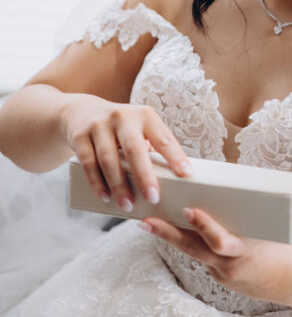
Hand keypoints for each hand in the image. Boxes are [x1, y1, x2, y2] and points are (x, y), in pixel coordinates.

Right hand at [60, 93, 191, 210]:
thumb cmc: (119, 128)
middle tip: (154, 198)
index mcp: (144, 115)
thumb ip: (149, 148)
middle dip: (145, 175)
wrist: (81, 111)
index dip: (175, 156)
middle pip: (135, 149)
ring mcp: (99, 125)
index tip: (186, 175)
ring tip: (128, 205)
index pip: (163, 138)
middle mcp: (122, 117)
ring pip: (110, 159)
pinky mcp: (80, 135)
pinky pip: (89, 163)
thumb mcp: (137, 128)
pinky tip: (105, 197)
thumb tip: (168, 181)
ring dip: (119, 186)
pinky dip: (97, 183)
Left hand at [139, 206, 291, 304]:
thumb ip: (250, 210)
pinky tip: (177, 231)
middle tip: (149, 220)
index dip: (204, 226)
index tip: (189, 210)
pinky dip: (191, 245)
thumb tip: (231, 183)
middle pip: (193, 249)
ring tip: (150, 223)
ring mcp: (224, 274)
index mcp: (245, 251)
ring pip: (192, 253)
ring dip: (170, 237)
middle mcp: (230, 265)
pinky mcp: (221, 278)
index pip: (220, 241)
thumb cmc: (285, 247)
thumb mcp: (272, 227)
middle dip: (168, 233)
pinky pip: (203, 259)